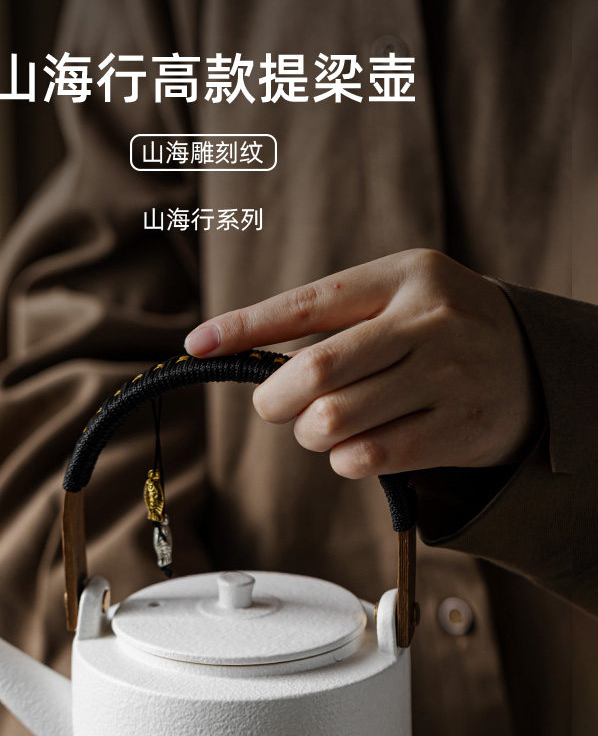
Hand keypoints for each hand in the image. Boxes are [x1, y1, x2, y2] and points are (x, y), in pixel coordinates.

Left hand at [184, 249, 540, 475]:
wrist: (534, 369)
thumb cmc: (444, 330)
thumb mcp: (401, 297)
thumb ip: (335, 320)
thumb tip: (246, 351)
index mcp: (405, 276)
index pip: (310, 304)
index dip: (247, 327)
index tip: (200, 343)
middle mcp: (428, 322)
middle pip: (315, 371)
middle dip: (275, 400)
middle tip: (276, 406)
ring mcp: (446, 377)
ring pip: (335, 420)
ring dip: (311, 434)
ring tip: (325, 426)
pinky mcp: (455, 430)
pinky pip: (368, 457)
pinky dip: (344, 459)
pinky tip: (355, 448)